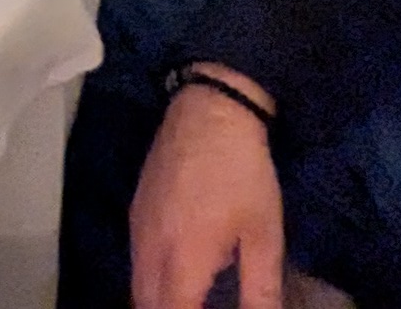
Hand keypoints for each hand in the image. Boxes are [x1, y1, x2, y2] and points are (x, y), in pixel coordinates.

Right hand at [130, 76, 286, 308]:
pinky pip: (135, 262)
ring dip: (157, 302)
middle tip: (198, 305)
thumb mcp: (264, 232)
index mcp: (184, 260)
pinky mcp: (135, 212)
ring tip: (188, 300)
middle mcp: (151, 250)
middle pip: (147, 306)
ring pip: (137, 286)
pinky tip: (174, 276)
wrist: (210, 111)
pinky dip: (149, 281)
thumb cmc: (243, 173)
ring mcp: (138, 230)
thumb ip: (261, 287)